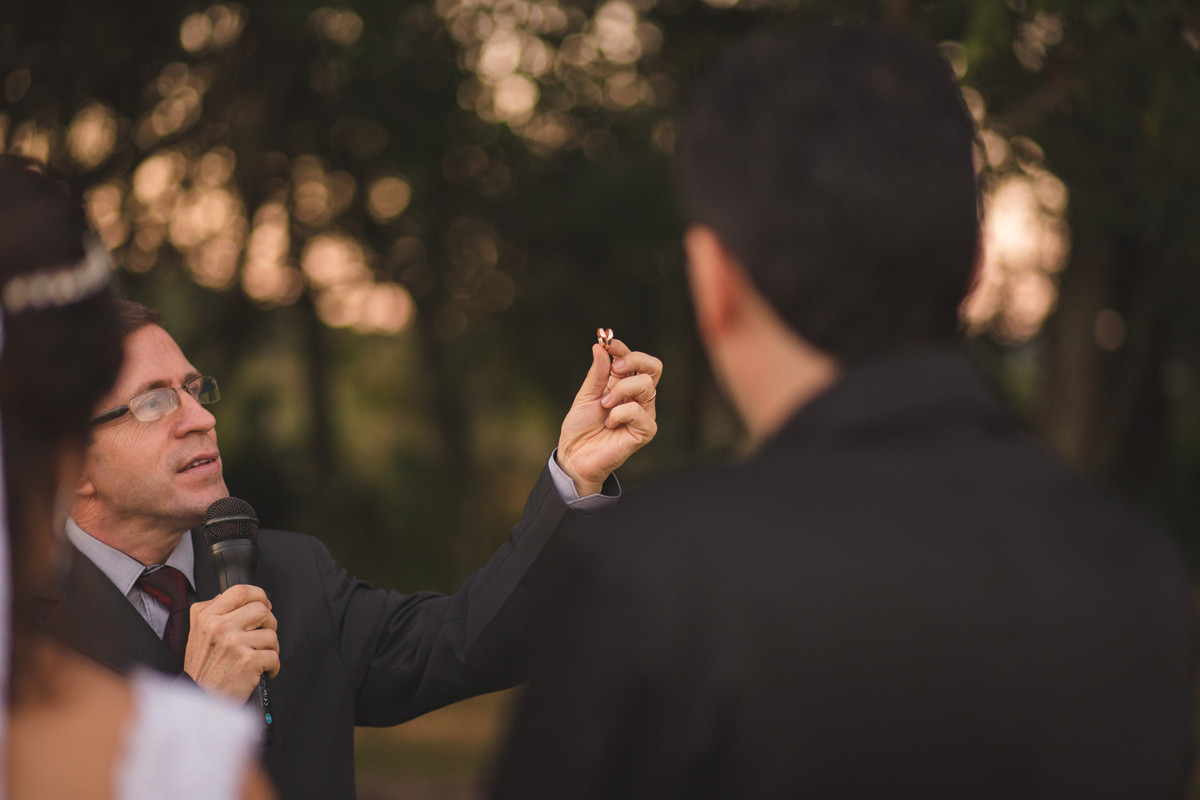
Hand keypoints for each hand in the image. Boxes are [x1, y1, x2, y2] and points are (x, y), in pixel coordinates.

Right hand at [184, 584, 279, 701]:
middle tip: (261, 637)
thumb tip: (233, 596)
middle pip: (261, 610)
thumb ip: (211, 611)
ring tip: (258, 657)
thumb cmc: (202, 669)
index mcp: (207, 617)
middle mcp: (219, 627)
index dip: (258, 595)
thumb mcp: (197, 633)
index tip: (264, 604)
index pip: (240, 591)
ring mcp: (234, 643)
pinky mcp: (248, 661)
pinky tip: (261, 671)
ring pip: (271, 634)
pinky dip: (272, 666)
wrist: (201, 699)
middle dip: (268, 624)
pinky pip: (274, 656)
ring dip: (270, 648)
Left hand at [557, 337, 660, 495]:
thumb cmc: (581, 428)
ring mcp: (644, 413)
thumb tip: (600, 347)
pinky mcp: (645, 431)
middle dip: (633, 361)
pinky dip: (619, 413)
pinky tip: (610, 424)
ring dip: (620, 391)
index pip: (636, 360)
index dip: (623, 349)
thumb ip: (596, 374)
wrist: (575, 456)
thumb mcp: (585, 396)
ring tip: (604, 406)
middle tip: (615, 368)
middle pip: (653, 367)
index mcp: (624, 385)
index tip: (608, 343)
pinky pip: (638, 411)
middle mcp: (638, 397)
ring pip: (646, 385)